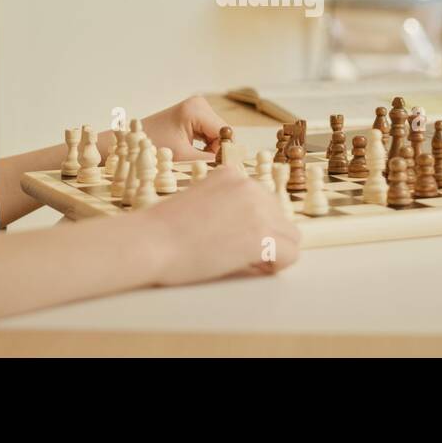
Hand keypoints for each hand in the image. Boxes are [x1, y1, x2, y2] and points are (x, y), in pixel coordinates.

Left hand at [140, 95, 226, 161]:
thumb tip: (231, 166)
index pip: (224, 131)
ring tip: (197, 158)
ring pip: (218, 132)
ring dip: (213, 148)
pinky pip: (210, 131)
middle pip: (223, 131)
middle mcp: (199, 104)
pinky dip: (207, 144)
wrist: (135, 139)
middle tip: (207, 165)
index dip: (226, 150)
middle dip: (219, 149)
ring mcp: (197, 107)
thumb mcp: (184, 156)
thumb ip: (209, 160)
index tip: (223, 167)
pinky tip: (196, 151)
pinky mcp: (195, 113)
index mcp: (196, 109)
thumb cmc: (155, 147)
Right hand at [140, 164, 301, 284]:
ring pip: (290, 235)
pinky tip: (253, 268)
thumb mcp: (199, 201)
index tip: (233, 238)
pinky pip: (290, 254)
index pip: (262, 201)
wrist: (150, 241)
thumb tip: (247, 229)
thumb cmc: (163, 229)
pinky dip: (276, 266)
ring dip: (273, 251)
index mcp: (232, 174)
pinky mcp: (262, 236)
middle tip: (238, 254)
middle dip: (265, 237)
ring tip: (244, 262)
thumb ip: (225, 206)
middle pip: (279, 217)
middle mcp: (250, 186)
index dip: (252, 224)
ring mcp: (259, 209)